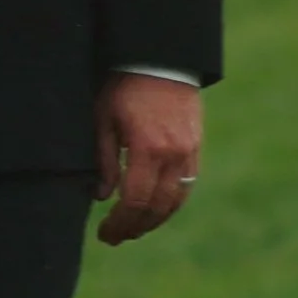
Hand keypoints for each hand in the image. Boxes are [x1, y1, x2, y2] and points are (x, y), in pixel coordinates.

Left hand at [94, 72, 202, 244]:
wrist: (161, 60)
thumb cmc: (124, 86)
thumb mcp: (103, 119)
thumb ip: (104, 160)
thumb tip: (102, 197)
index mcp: (148, 149)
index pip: (135, 201)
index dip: (120, 223)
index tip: (105, 234)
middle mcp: (173, 155)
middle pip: (157, 208)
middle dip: (135, 228)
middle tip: (115, 237)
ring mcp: (189, 152)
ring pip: (175, 201)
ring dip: (154, 220)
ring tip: (133, 229)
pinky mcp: (196, 147)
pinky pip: (186, 185)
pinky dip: (170, 203)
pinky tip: (154, 209)